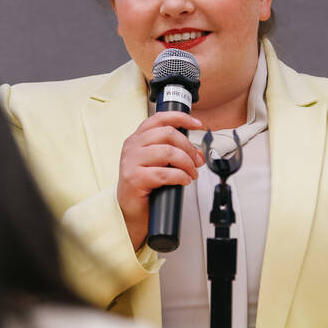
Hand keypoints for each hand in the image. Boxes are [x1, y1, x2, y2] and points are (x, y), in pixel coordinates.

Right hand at [117, 111, 205, 248]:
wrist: (130, 210)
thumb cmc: (143, 186)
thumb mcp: (157, 162)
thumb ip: (172, 151)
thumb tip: (197, 152)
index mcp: (137, 138)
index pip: (160, 118)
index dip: (181, 118)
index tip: (197, 124)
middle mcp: (132, 146)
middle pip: (168, 134)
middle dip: (189, 147)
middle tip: (197, 161)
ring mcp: (131, 161)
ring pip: (168, 152)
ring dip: (186, 163)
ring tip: (191, 173)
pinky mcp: (134, 178)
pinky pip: (164, 173)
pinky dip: (180, 176)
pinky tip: (184, 180)